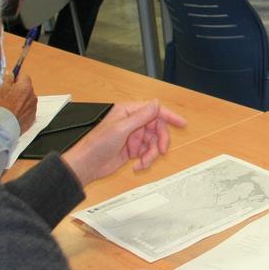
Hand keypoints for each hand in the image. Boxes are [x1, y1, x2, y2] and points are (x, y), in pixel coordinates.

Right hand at [0, 75, 36, 132]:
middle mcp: (33, 95)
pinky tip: (13, 113)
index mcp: (26, 86)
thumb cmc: (1, 106)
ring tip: (10, 106)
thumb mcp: (1, 89)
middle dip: (18, 89)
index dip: (16, 77)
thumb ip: (8, 79)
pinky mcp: (33, 117)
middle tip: (7, 95)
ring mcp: (34, 107)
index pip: (24, 75)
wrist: (3, 126)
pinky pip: (28, 109)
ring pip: (27, 99)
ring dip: (21, 100)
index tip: (10, 81)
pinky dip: (22, 110)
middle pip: (26, 88)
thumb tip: (11, 73)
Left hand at [61, 100, 184, 185]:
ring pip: (153, 143)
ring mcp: (132, 136)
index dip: (169, 116)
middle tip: (161, 151)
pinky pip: (147, 153)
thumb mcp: (121, 129)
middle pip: (156, 129)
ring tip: (144, 162)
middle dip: (160, 141)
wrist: (86, 165)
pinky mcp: (132, 150)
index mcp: (128, 112)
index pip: (154, 111)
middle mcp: (132, 123)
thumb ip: (140, 116)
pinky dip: (145, 160)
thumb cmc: (97, 145)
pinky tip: (137, 166)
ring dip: (151, 154)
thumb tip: (156, 103)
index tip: (181, 123)